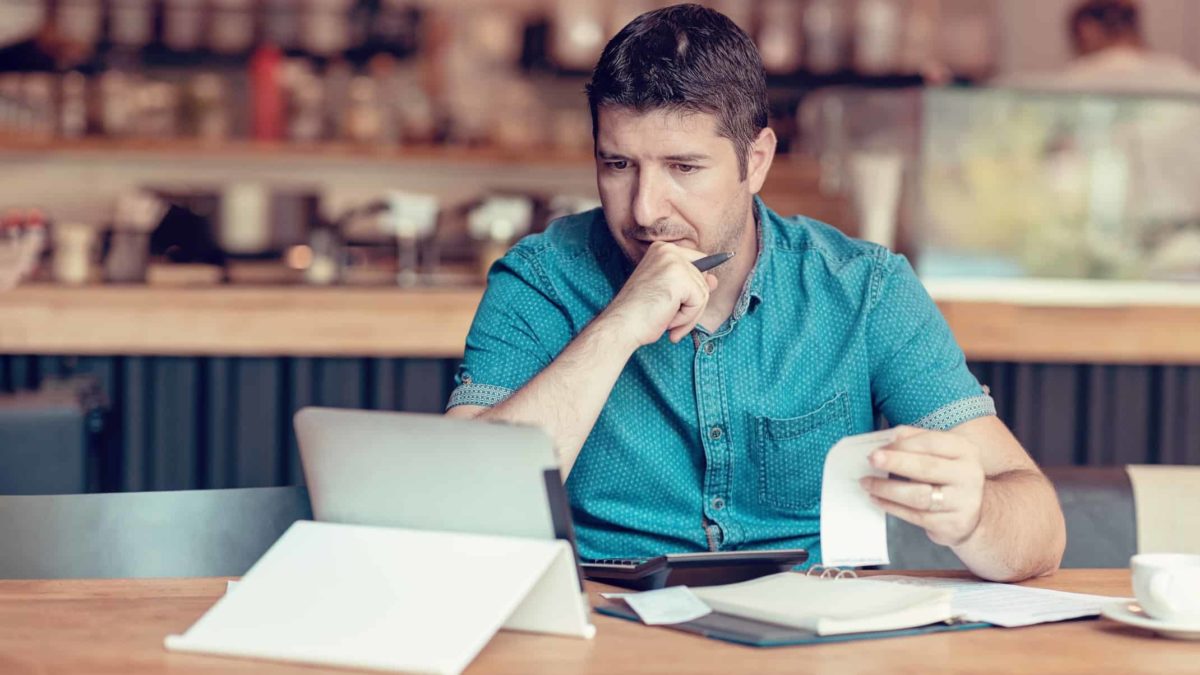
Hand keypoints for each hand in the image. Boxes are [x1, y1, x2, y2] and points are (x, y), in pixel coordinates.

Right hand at [599, 242, 718, 346]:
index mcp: (662, 250)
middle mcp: (668, 250)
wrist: (620, 326)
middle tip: (670, 319)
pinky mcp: (680, 277)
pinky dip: (687, 318)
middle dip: (691, 306)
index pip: (699, 264)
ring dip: (688, 315)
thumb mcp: (668, 293)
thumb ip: (691, 284)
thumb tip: (714, 280)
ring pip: (703, 293)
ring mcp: (674, 262)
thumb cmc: (639, 314)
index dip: (695, 286)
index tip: (678, 303)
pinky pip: (699, 302)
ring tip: (667, 321)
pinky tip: (667, 320)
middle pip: (703, 280)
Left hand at [859, 426, 985, 546]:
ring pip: (918, 495)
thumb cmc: (946, 476)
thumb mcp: (939, 453)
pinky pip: (915, 515)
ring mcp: (963, 502)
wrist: (971, 513)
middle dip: (894, 462)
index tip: (878, 448)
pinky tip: (877, 499)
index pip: (930, 442)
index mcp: (965, 451)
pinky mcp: (952, 524)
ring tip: (866, 483)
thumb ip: (915, 440)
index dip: (901, 445)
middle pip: (926, 467)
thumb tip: (888, 437)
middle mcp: (969, 475)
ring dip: (887, 488)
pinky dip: (891, 507)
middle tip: (871, 459)